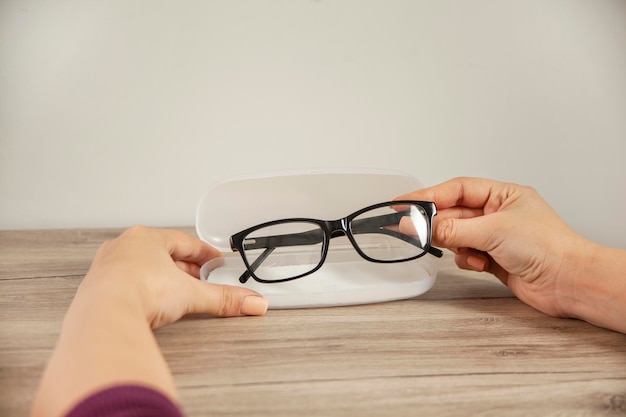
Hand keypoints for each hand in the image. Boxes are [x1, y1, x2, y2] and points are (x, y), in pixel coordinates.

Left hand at [79, 225, 267, 327]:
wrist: (103, 315)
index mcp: (147, 238)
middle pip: (163, 255)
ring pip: (142, 269)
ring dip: (161, 279)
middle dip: (184, 268)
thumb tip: (251, 302)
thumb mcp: (190, 294)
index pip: (184, 242)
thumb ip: (222, 299)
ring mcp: (108, 267)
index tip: (215, 261)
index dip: (203, 254)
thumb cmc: (138, 290)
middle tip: (201, 279)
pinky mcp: (97, 289)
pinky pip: (125, 285)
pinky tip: (149, 303)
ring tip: (176, 293)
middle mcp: (124, 247)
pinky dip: (141, 291)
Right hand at [396, 177, 589, 318]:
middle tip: (411, 229)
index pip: (456, 190)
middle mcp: (499, 214)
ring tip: (466, 251)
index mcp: (503, 195)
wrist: (569, 283)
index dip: (428, 195)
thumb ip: (450, 228)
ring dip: (457, 246)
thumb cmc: (548, 247)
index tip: (403, 203)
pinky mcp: (494, 259)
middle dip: (438, 224)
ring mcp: (496, 237)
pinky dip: (468, 261)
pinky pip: (467, 255)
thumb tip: (418, 224)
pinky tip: (481, 265)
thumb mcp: (492, 230)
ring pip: (458, 236)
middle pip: (455, 213)